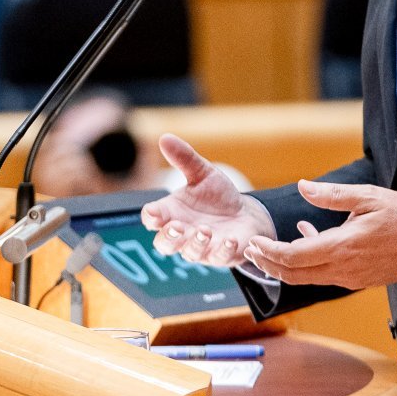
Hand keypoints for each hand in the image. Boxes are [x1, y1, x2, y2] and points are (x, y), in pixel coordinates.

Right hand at [143, 134, 275, 266]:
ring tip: (205, 230)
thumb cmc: (216, 196)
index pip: (152, 219)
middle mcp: (183, 233)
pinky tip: (230, 239)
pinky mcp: (222, 254)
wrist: (245, 212)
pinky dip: (223, 249)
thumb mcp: (202, 173)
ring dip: (196, 243)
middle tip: (176, 227)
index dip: (151, 217)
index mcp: (172, 213)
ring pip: (190, 253)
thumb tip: (165, 138)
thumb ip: (184, 158)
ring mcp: (202, 247)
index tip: (154, 213)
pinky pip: (219, 257)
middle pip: (164, 244)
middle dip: (169, 237)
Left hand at [243, 180, 396, 288]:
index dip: (269, 252)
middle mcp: (343, 269)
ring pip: (307, 278)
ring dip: (285, 266)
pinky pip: (324, 275)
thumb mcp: (367, 196)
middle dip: (268, 264)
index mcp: (342, 247)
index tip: (254, 242)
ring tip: (268, 249)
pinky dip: (308, 262)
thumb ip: (332, 195)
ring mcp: (350, 278)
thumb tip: (303, 186)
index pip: (294, 257)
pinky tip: (307, 237)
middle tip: (250, 251)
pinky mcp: (357, 280)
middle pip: (294, 275)